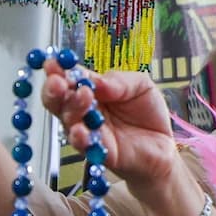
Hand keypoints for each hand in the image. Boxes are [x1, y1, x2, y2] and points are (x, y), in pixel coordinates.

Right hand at [39, 63, 184, 200]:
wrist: (163, 142)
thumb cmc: (147, 112)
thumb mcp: (140, 85)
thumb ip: (119, 81)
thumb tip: (99, 82)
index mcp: (90, 90)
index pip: (69, 78)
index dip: (57, 70)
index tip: (52, 63)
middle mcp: (84, 111)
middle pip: (59, 101)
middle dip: (54, 89)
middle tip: (58, 81)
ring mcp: (89, 132)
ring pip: (69, 121)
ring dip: (71, 108)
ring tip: (82, 96)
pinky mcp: (100, 152)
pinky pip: (85, 146)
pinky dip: (80, 138)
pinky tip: (80, 130)